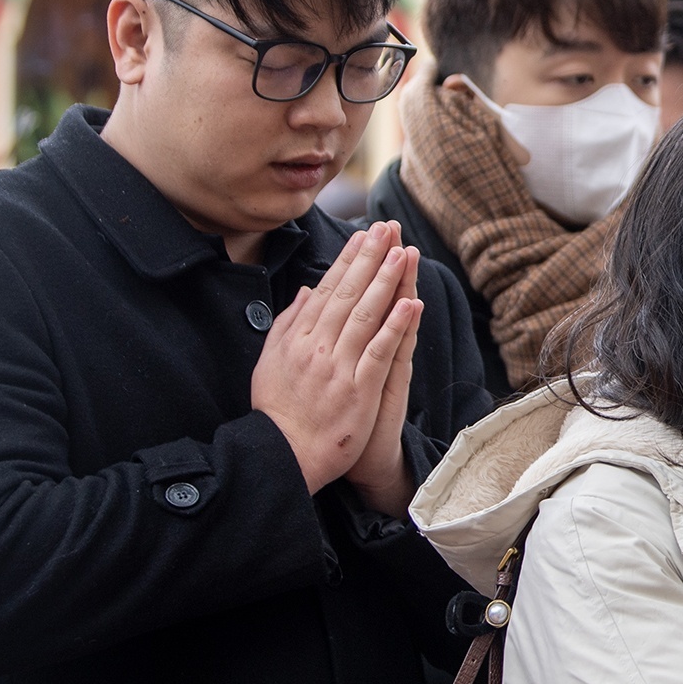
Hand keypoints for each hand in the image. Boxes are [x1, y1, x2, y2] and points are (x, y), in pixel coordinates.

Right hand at [252, 223, 423, 499]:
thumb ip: (289, 324)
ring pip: (366, 315)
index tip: (364, 234)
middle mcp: (317, 347)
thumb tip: (308, 291)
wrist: (283, 456)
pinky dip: (395, 326)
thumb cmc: (279, 411)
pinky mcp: (359, 389)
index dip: (348, 260)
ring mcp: (339, 367)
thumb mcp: (271, 362)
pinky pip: (380, 351)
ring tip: (403, 252)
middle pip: (348, 294)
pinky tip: (411, 303)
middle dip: (370, 257)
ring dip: (386, 281)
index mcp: (297, 338)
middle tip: (388, 228)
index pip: (328, 290)